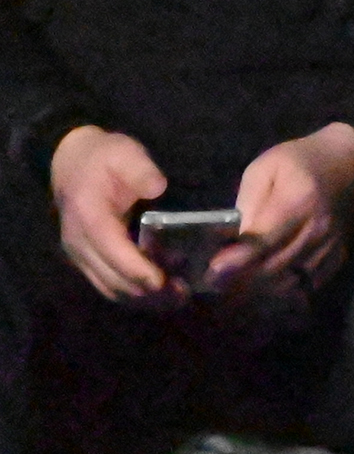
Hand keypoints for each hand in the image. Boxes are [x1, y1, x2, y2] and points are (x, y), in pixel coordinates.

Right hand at [50, 125, 172, 303]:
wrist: (71, 163)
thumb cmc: (104, 158)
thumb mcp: (124, 153)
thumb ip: (140, 170)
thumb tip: (158, 187)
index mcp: (89, 217)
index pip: (112, 251)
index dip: (138, 270)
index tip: (163, 281)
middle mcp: (80, 243)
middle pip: (111, 279)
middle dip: (146, 292)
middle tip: (182, 295)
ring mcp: (80, 254)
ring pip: (109, 288)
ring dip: (141, 299)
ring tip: (176, 299)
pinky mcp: (86, 260)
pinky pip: (107, 285)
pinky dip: (132, 294)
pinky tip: (159, 295)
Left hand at [207, 123, 353, 299]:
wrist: (350, 166)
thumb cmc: (301, 162)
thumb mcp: (266, 168)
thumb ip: (248, 202)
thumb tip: (233, 238)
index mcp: (298, 200)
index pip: (264, 239)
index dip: (237, 259)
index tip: (214, 269)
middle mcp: (318, 227)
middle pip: (274, 265)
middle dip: (242, 278)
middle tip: (216, 281)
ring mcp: (330, 245)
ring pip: (290, 280)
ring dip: (261, 287)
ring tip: (236, 284)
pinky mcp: (338, 256)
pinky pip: (308, 284)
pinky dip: (285, 289)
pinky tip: (267, 282)